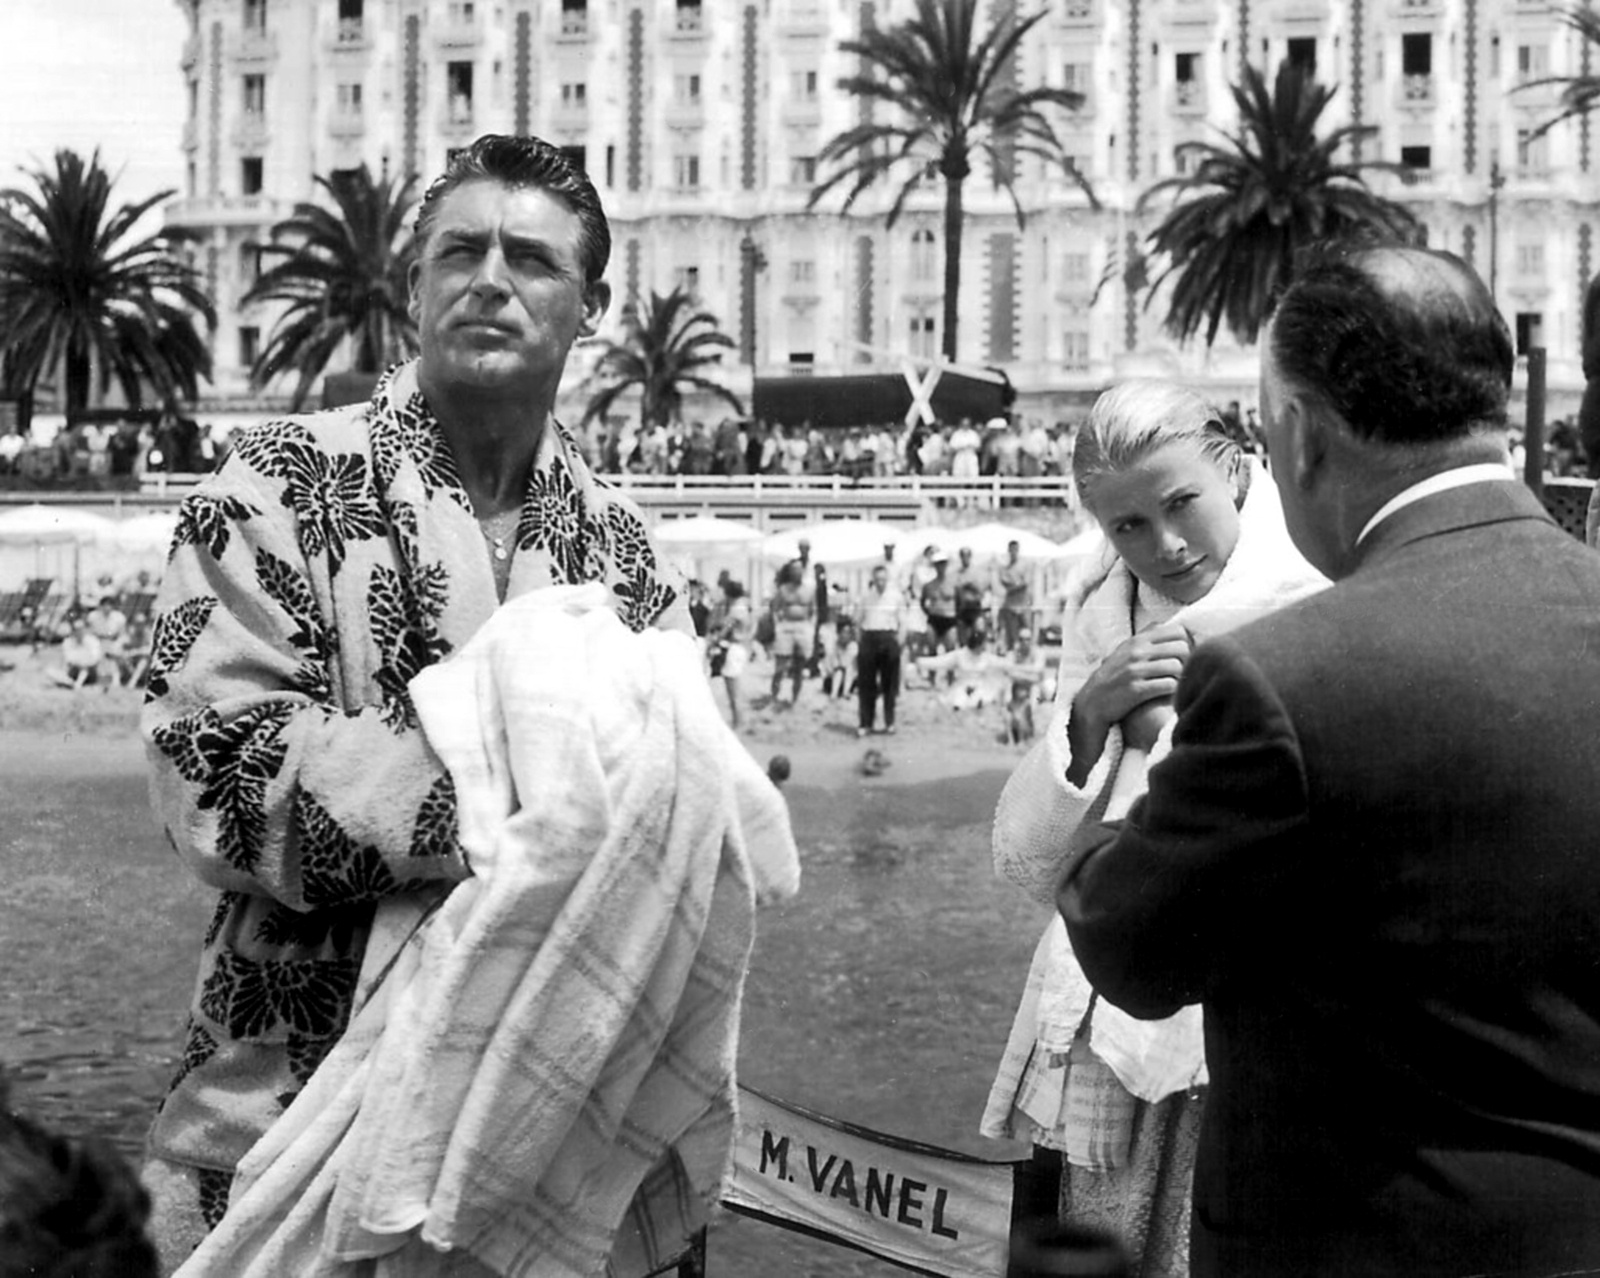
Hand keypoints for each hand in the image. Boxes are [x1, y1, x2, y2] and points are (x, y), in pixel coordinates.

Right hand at [1066, 624, 1191, 780]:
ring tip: (1178, 684)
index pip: (1177, 630)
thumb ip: (1149, 639)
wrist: (1092, 702)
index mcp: (1137, 640)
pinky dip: (1175, 691)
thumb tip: (1178, 629)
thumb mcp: (1126, 651)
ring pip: (1177, 666)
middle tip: (1184, 672)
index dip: (1187, 642)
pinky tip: (1171, 695)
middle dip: (1188, 660)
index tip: (1185, 655)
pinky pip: (1169, 685)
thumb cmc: (1115, 677)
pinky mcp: (1136, 690)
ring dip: (1182, 677)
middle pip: (1182, 647)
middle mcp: (1136, 652)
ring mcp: (1135, 671)